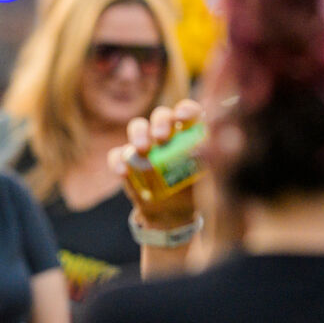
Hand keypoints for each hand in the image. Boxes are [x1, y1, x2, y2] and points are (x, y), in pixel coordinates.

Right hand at [110, 99, 203, 228]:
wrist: (171, 213)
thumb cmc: (192, 191)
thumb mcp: (205, 180)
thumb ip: (204, 163)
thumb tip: (200, 150)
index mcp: (188, 132)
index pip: (189, 112)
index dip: (186, 109)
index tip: (182, 116)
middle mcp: (166, 133)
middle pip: (161, 115)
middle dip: (160, 122)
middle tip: (161, 137)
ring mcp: (144, 145)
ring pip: (137, 126)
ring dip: (138, 134)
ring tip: (142, 150)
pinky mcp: (127, 161)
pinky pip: (118, 154)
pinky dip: (119, 160)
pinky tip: (124, 172)